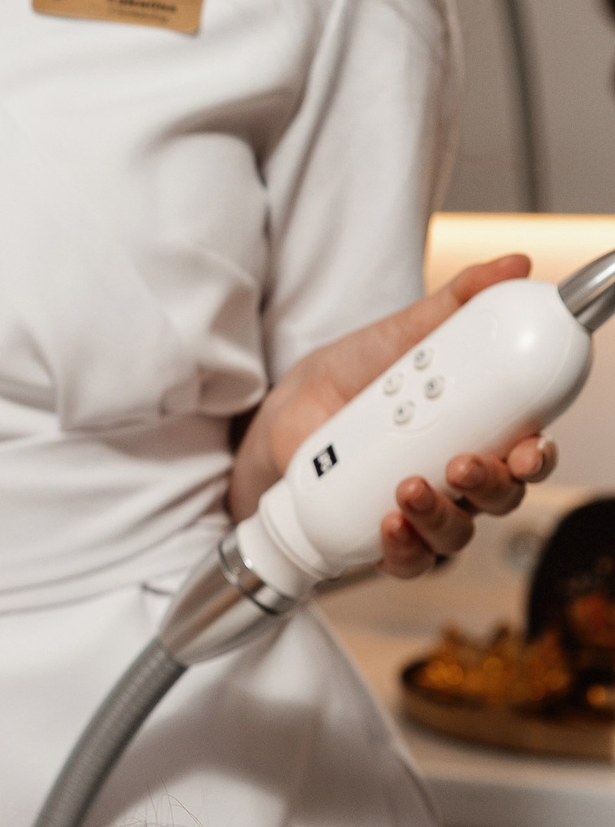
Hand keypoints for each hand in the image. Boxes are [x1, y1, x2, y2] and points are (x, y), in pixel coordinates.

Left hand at [229, 255, 557, 578]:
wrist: (287, 410)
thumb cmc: (354, 377)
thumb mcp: (403, 334)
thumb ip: (456, 302)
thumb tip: (512, 266)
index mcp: (477, 430)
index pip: (526, 452)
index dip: (537, 456)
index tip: (530, 446)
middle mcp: (458, 477)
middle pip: (500, 498)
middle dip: (491, 486)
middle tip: (464, 464)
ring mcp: (422, 511)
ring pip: (456, 534)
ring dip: (441, 517)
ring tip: (410, 488)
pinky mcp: (382, 537)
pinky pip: (408, 560)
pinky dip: (403, 548)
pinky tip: (388, 524)